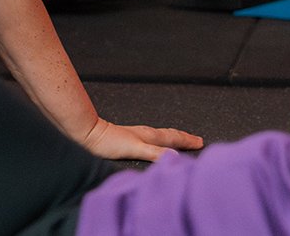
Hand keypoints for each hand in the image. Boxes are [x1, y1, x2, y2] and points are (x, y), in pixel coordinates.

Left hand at [81, 117, 203, 162]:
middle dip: (183, 137)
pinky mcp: (128, 139)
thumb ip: (154, 152)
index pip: (172, 138)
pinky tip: (154, 143)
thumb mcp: (135, 148)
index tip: (201, 142)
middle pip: (168, 135)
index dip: (187, 141)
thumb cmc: (108, 141)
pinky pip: (150, 139)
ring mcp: (136, 135)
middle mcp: (144, 133)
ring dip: (172, 138)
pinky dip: (159, 141)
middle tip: (196, 139)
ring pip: (160, 136)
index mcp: (149, 136)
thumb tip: (175, 155)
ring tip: (180, 139)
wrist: (88, 134)